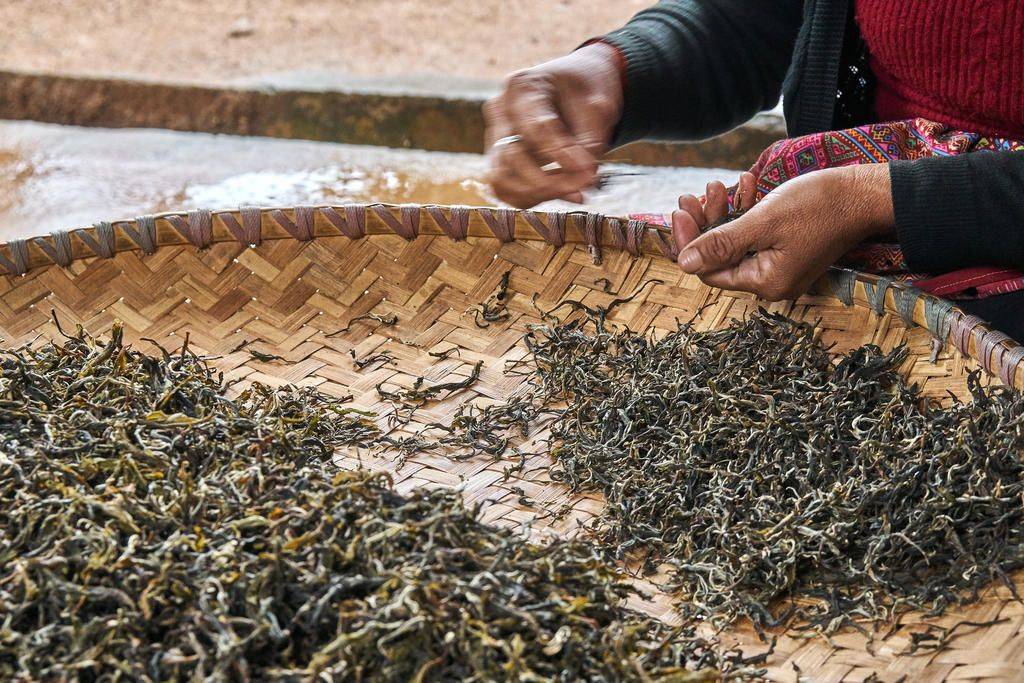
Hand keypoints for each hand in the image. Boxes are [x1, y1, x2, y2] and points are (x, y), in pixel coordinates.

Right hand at [484, 43, 624, 208]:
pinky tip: (564, 193)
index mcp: (522, 85)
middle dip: (549, 179)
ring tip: (576, 192)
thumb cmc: (587, 91)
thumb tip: (585, 180)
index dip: (562, 154)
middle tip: (586, 183)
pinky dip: (532, 198)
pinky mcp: (498, 158)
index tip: (589, 171)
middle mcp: (500, 109)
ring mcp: (494, 135)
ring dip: (539, 193)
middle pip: (511, 156)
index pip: (535, 128)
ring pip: (501, 178)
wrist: (578, 86)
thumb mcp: (598, 107)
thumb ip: (589, 142)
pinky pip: (504, 189)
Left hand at [672, 165, 894, 300]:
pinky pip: (756, 234)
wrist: (866, 193)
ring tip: (716, 184)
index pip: (709, 270)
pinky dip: (745, 211)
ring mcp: (781, 265)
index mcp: (765, 282)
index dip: (689, 241)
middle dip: (703, 223)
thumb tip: (683, 263)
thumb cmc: (819, 206)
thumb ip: (722, 243)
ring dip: (723, 212)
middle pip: (720, 256)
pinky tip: (745, 184)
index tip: (679, 210)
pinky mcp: (788, 248)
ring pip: (736, 241)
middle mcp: (772, 281)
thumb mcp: (762, 222)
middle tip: (690, 195)